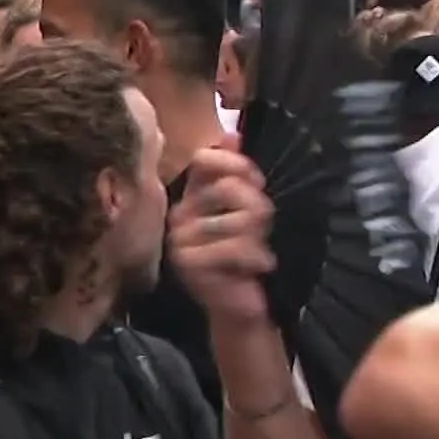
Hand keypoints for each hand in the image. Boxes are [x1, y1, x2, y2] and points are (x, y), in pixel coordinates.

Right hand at [169, 136, 274, 322]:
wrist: (236, 304)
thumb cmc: (242, 255)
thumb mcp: (246, 210)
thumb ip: (238, 173)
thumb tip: (232, 134)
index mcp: (190, 197)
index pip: (205, 159)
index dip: (236, 165)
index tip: (256, 184)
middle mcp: (178, 214)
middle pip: (231, 189)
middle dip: (258, 210)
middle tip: (260, 232)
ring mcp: (179, 240)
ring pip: (238, 220)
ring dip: (258, 238)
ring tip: (254, 253)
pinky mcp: (188, 264)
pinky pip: (235, 247)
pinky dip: (256, 258)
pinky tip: (255, 268)